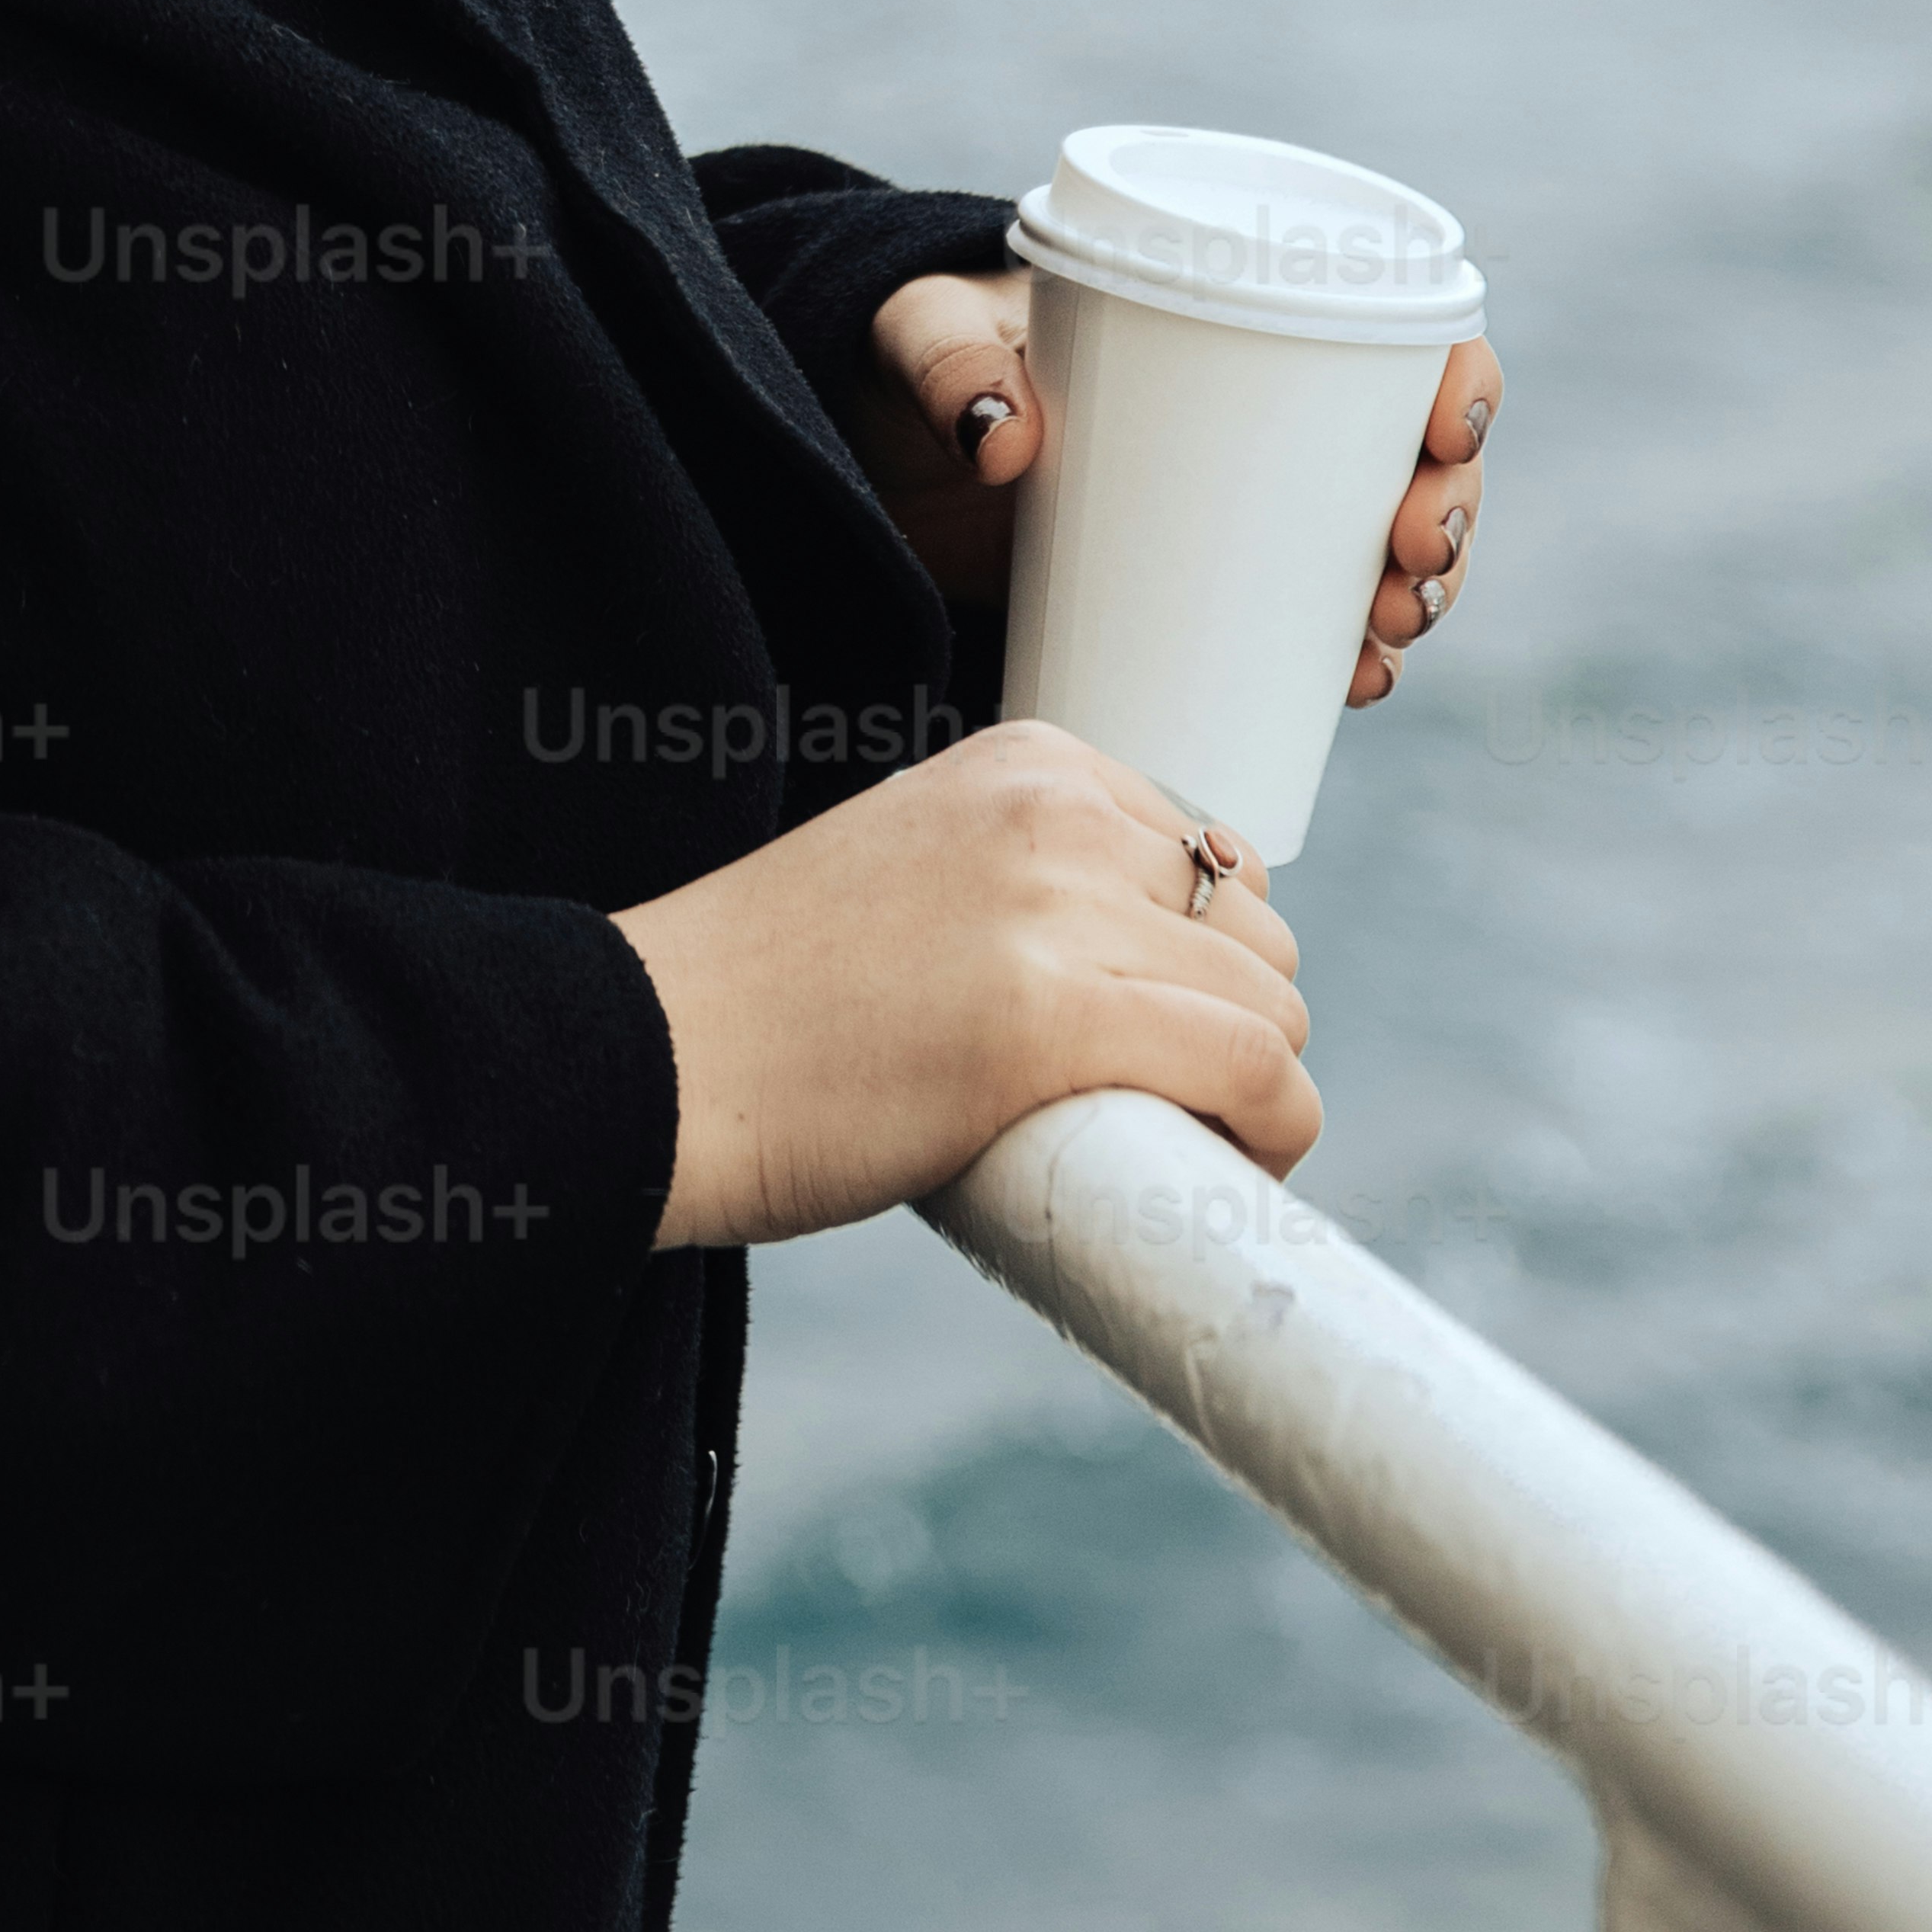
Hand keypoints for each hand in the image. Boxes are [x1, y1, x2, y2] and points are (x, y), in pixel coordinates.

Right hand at [613, 722, 1316, 1249]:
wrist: (657, 1057)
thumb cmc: (772, 999)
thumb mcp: (916, 871)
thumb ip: (1024, 885)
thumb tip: (1146, 980)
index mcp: (1027, 763)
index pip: (1210, 857)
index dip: (1202, 964)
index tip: (1157, 1036)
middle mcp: (1055, 812)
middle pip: (1254, 929)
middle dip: (1232, 1025)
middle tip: (1161, 1108)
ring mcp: (1056, 909)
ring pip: (1270, 1005)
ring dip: (1254, 1086)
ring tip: (1177, 1147)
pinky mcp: (1054, 1020)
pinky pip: (1253, 1069)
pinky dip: (1274, 1129)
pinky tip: (1233, 1168)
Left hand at [862, 275, 1504, 724]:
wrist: (876, 451)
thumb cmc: (917, 357)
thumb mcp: (922, 335)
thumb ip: (947, 364)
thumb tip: (1001, 438)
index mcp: (1235, 314)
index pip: (1398, 330)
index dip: (1458, 380)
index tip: (1446, 432)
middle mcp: (1267, 411)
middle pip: (1417, 455)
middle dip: (1449, 515)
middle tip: (1408, 567)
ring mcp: (1249, 505)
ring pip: (1387, 544)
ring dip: (1420, 592)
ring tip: (1384, 636)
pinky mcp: (1211, 585)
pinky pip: (1318, 620)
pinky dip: (1353, 651)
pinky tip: (1358, 683)